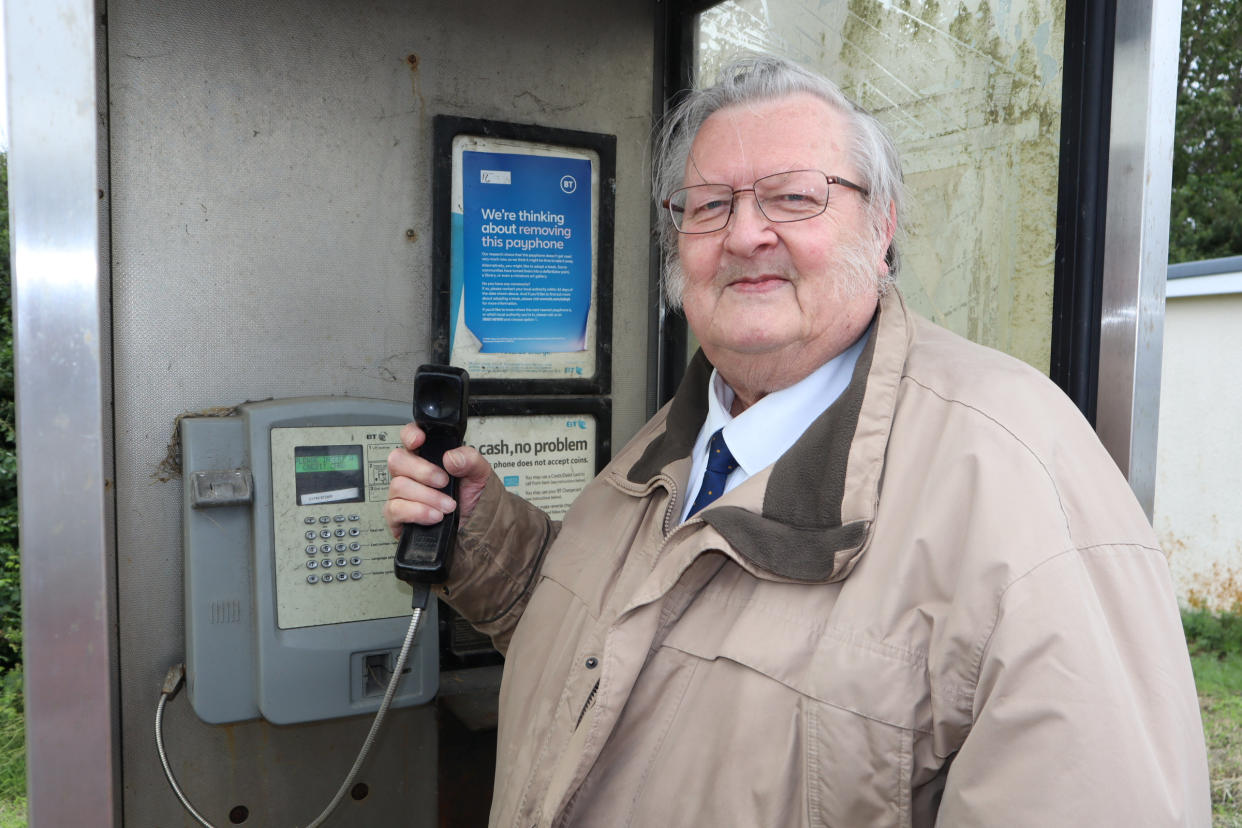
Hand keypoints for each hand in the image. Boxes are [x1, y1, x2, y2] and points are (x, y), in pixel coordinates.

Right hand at [384, 421, 491, 536]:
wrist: (476, 529)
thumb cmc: (473, 499)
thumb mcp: (480, 475)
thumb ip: (470, 460)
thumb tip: (450, 457)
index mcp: (429, 456)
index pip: (409, 437)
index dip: (410, 435)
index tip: (419, 440)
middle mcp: (411, 473)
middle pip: (397, 459)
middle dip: (423, 471)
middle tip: (444, 482)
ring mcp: (402, 494)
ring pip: (398, 486)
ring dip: (427, 496)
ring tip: (448, 506)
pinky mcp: (398, 516)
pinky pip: (395, 509)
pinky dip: (418, 512)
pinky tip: (435, 516)